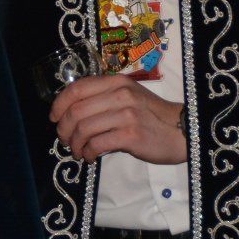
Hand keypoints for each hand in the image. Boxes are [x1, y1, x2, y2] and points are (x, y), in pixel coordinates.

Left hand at [50, 75, 187, 165]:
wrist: (184, 130)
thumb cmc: (152, 116)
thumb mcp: (129, 96)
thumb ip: (103, 97)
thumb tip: (71, 112)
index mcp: (116, 82)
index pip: (76, 89)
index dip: (59, 104)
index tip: (54, 118)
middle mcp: (120, 94)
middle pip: (76, 111)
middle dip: (63, 129)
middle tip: (64, 140)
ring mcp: (126, 114)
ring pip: (83, 129)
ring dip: (74, 144)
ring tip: (77, 151)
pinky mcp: (131, 135)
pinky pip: (97, 144)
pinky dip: (87, 152)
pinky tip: (89, 157)